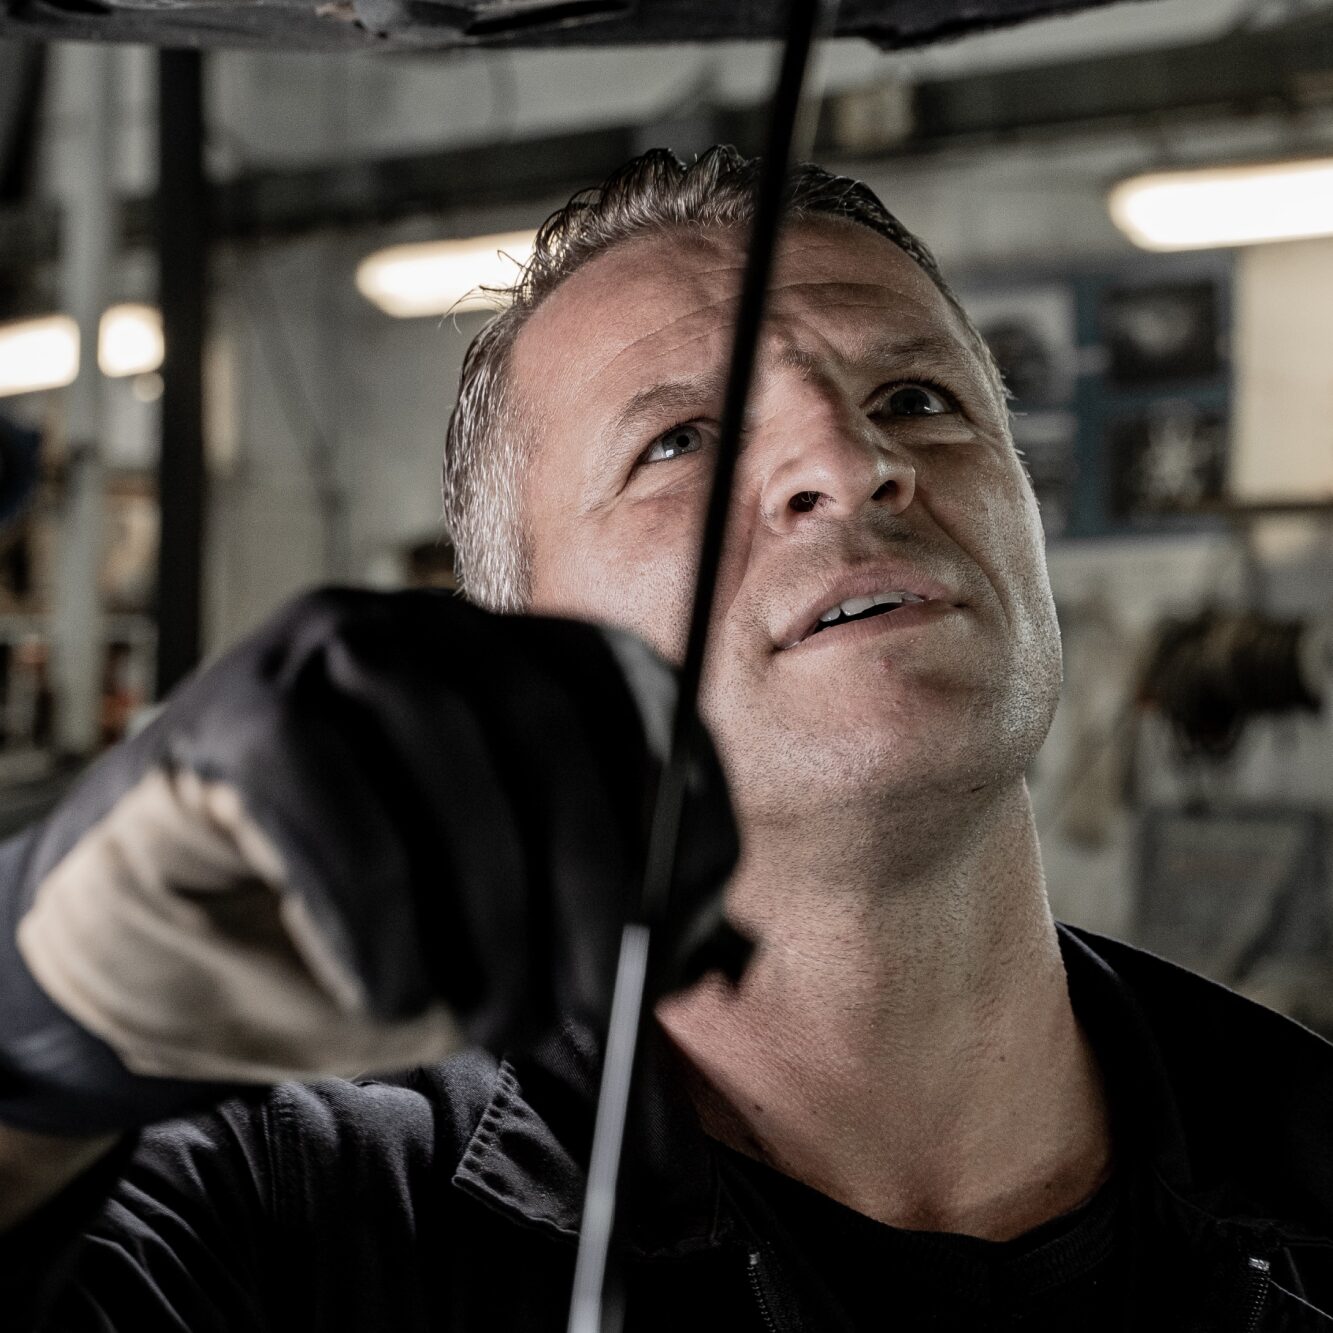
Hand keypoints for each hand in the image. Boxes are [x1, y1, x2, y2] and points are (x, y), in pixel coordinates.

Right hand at [0, 589, 741, 1136]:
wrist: (159, 959)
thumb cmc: (349, 942)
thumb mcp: (498, 942)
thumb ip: (597, 931)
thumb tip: (704, 949)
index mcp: (503, 660)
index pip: (623, 682)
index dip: (676, 791)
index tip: (692, 910)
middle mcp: (421, 630)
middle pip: (540, 712)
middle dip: (590, 870)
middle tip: (597, 1000)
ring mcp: (318, 653)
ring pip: (441, 739)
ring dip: (490, 901)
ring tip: (496, 1019)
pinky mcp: (231, 714)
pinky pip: (327, 796)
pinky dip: (375, 913)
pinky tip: (388, 994)